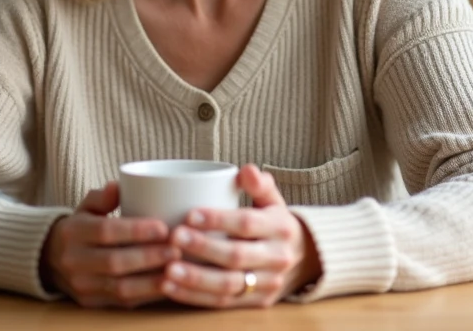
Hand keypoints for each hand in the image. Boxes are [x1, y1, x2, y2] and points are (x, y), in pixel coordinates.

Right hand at [40, 182, 179, 307]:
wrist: (52, 259)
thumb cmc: (81, 227)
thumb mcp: (86, 207)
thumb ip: (102, 196)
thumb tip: (117, 186)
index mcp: (73, 232)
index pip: (106, 231)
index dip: (136, 231)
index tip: (163, 227)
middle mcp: (73, 261)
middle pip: (115, 262)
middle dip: (149, 257)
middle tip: (177, 249)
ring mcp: (81, 285)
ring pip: (120, 287)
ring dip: (152, 281)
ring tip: (177, 270)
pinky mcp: (90, 303)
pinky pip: (122, 302)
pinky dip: (147, 294)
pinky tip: (167, 285)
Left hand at [163, 164, 321, 308]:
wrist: (303, 259)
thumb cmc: (274, 223)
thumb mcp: (273, 201)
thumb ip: (260, 185)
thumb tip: (248, 169)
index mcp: (280, 228)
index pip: (247, 224)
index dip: (218, 220)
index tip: (189, 214)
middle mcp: (278, 258)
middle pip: (237, 256)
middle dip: (203, 248)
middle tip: (174, 237)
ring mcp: (268, 284)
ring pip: (229, 285)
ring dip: (195, 279)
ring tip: (168, 269)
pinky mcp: (258, 303)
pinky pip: (223, 303)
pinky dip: (195, 297)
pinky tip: (171, 287)